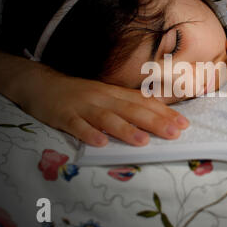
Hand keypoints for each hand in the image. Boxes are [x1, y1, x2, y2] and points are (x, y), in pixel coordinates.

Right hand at [19, 70, 189, 146]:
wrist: (42, 84)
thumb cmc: (80, 94)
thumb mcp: (106, 95)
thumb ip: (127, 105)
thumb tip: (155, 117)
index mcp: (115, 93)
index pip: (144, 102)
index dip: (165, 112)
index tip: (184, 124)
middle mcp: (103, 98)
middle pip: (131, 110)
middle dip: (154, 122)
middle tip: (174, 133)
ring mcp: (83, 106)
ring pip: (107, 118)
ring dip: (125, 130)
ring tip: (143, 141)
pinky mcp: (64, 116)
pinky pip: (77, 125)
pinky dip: (88, 133)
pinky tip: (100, 142)